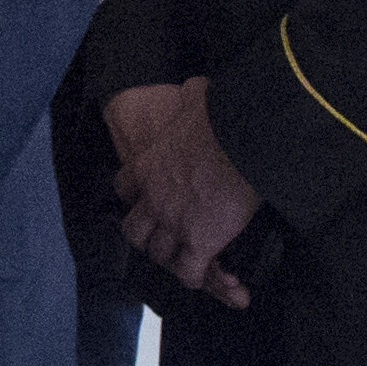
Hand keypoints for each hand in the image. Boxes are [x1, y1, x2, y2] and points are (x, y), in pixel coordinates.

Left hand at [106, 80, 262, 304]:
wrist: (242, 139)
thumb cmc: (222, 114)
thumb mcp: (196, 98)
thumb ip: (191, 98)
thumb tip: (200, 85)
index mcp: (146, 164)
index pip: (124, 187)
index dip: (135, 195)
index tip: (146, 198)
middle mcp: (152, 198)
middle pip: (134, 231)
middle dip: (147, 237)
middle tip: (164, 240)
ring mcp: (173, 223)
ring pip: (159, 255)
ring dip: (173, 260)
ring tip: (190, 262)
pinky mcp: (199, 242)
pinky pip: (190, 272)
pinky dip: (200, 278)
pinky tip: (216, 279)